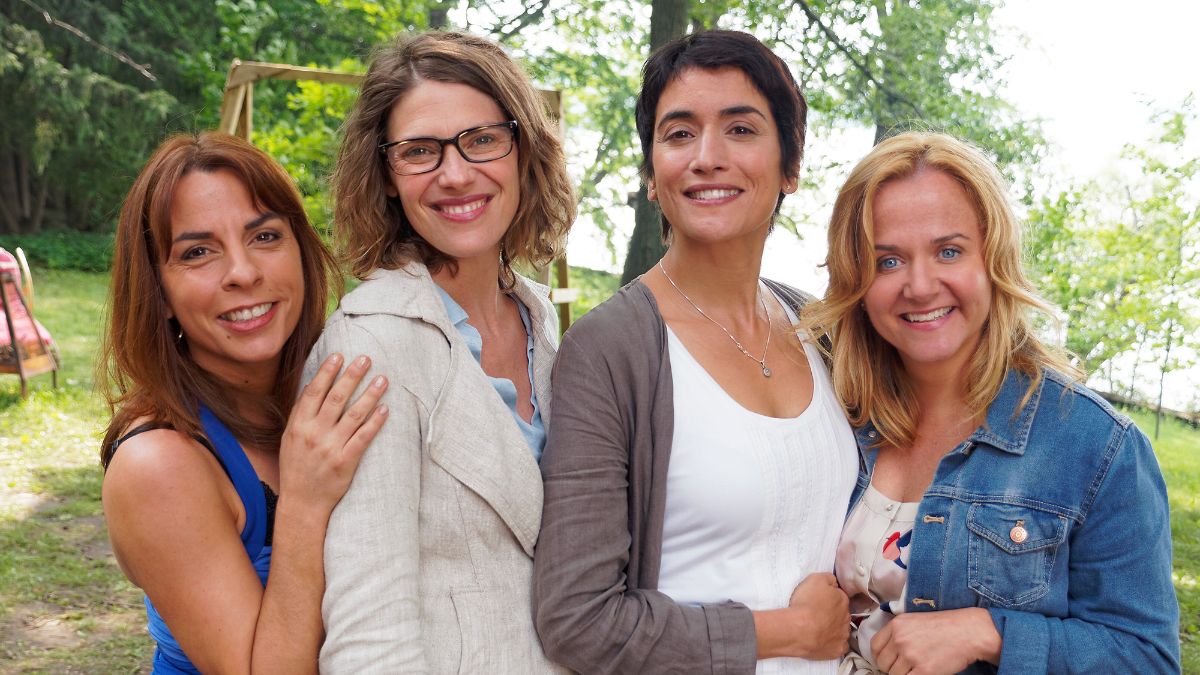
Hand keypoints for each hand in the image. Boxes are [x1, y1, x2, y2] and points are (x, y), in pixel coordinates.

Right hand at [280, 353, 388, 510]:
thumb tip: (312, 385)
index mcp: (298, 426)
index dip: (327, 372)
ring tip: (382, 379)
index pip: (314, 392)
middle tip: (366, 359)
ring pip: (353, 415)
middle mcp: (314, 434)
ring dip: (369, 394)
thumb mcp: (290, 438)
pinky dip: (375, 422)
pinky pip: (363, 437)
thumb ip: (300, 413)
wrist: (302, 502)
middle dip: (352, 376)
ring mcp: (330, 448)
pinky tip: (385, 408)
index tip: (339, 355)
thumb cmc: (296, 467)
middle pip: (336, 398)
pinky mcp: (346, 461)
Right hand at [786, 572, 850, 659]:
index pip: (840, 597)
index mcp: (842, 600)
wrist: (799, 629)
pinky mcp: (838, 650)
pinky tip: (824, 642)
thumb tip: (834, 582)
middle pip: (842, 614)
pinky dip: (833, 644)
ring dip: (834, 629)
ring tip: (819, 629)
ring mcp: (843, 635)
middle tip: (818, 614)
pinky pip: (840, 646)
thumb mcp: (815, 579)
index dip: (830, 598)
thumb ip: (828, 578)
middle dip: (833, 614)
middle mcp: (846, 617)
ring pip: (842, 630)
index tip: (820, 601)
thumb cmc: (806, 604)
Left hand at [871, 608, 1001, 674]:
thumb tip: (886, 651)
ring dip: (903, 674)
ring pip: (894, 674)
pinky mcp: (923, 670)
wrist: (968, 632)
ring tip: (916, 668)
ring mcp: (911, 655)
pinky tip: (922, 672)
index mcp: (896, 625)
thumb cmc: (945, 626)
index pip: (874, 646)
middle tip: (904, 666)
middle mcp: (900, 639)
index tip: (887, 660)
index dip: (880, 656)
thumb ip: (898, 632)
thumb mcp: (914, 620)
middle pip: (882, 662)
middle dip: (891, 667)